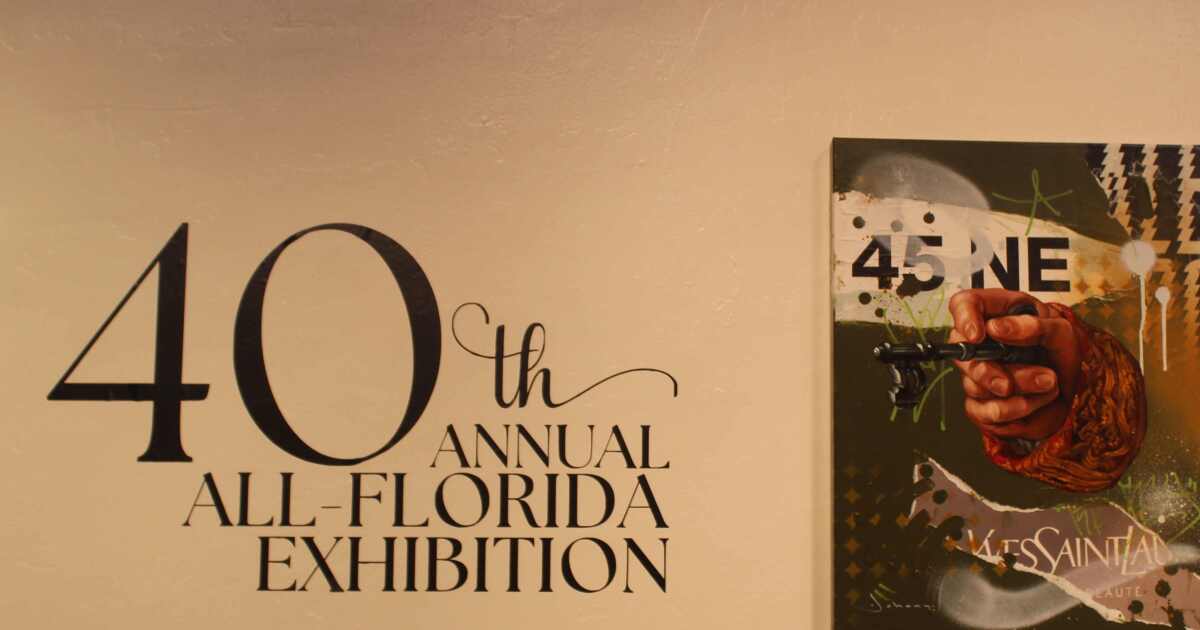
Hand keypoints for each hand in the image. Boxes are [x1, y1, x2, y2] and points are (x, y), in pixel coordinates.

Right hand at [947, 288, 1081, 440]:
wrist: (1072, 395)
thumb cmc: (1061, 357)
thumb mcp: (1063, 333)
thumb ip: (1035, 325)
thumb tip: (997, 327)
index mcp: (996, 315)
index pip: (963, 304)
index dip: (964, 317)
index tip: (978, 336)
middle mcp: (980, 344)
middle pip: (962, 354)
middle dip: (992, 371)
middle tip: (1020, 378)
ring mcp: (976, 375)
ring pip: (977, 386)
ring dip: (1021, 389)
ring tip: (1049, 384)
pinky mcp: (980, 405)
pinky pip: (985, 411)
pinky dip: (1017, 409)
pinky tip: (1034, 402)